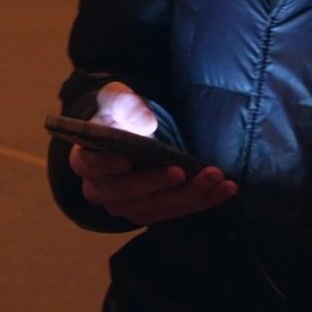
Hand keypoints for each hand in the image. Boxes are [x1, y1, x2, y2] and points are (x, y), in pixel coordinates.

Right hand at [70, 83, 236, 224]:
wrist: (132, 136)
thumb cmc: (120, 116)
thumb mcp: (117, 98)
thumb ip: (122, 102)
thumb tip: (141, 119)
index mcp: (86, 159)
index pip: (90, 165)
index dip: (106, 164)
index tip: (126, 159)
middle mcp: (101, 189)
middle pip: (126, 193)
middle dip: (157, 184)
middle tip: (182, 171)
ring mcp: (126, 206)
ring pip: (155, 207)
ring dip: (189, 196)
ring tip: (216, 179)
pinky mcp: (152, 213)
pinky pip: (177, 212)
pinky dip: (203, 202)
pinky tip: (225, 189)